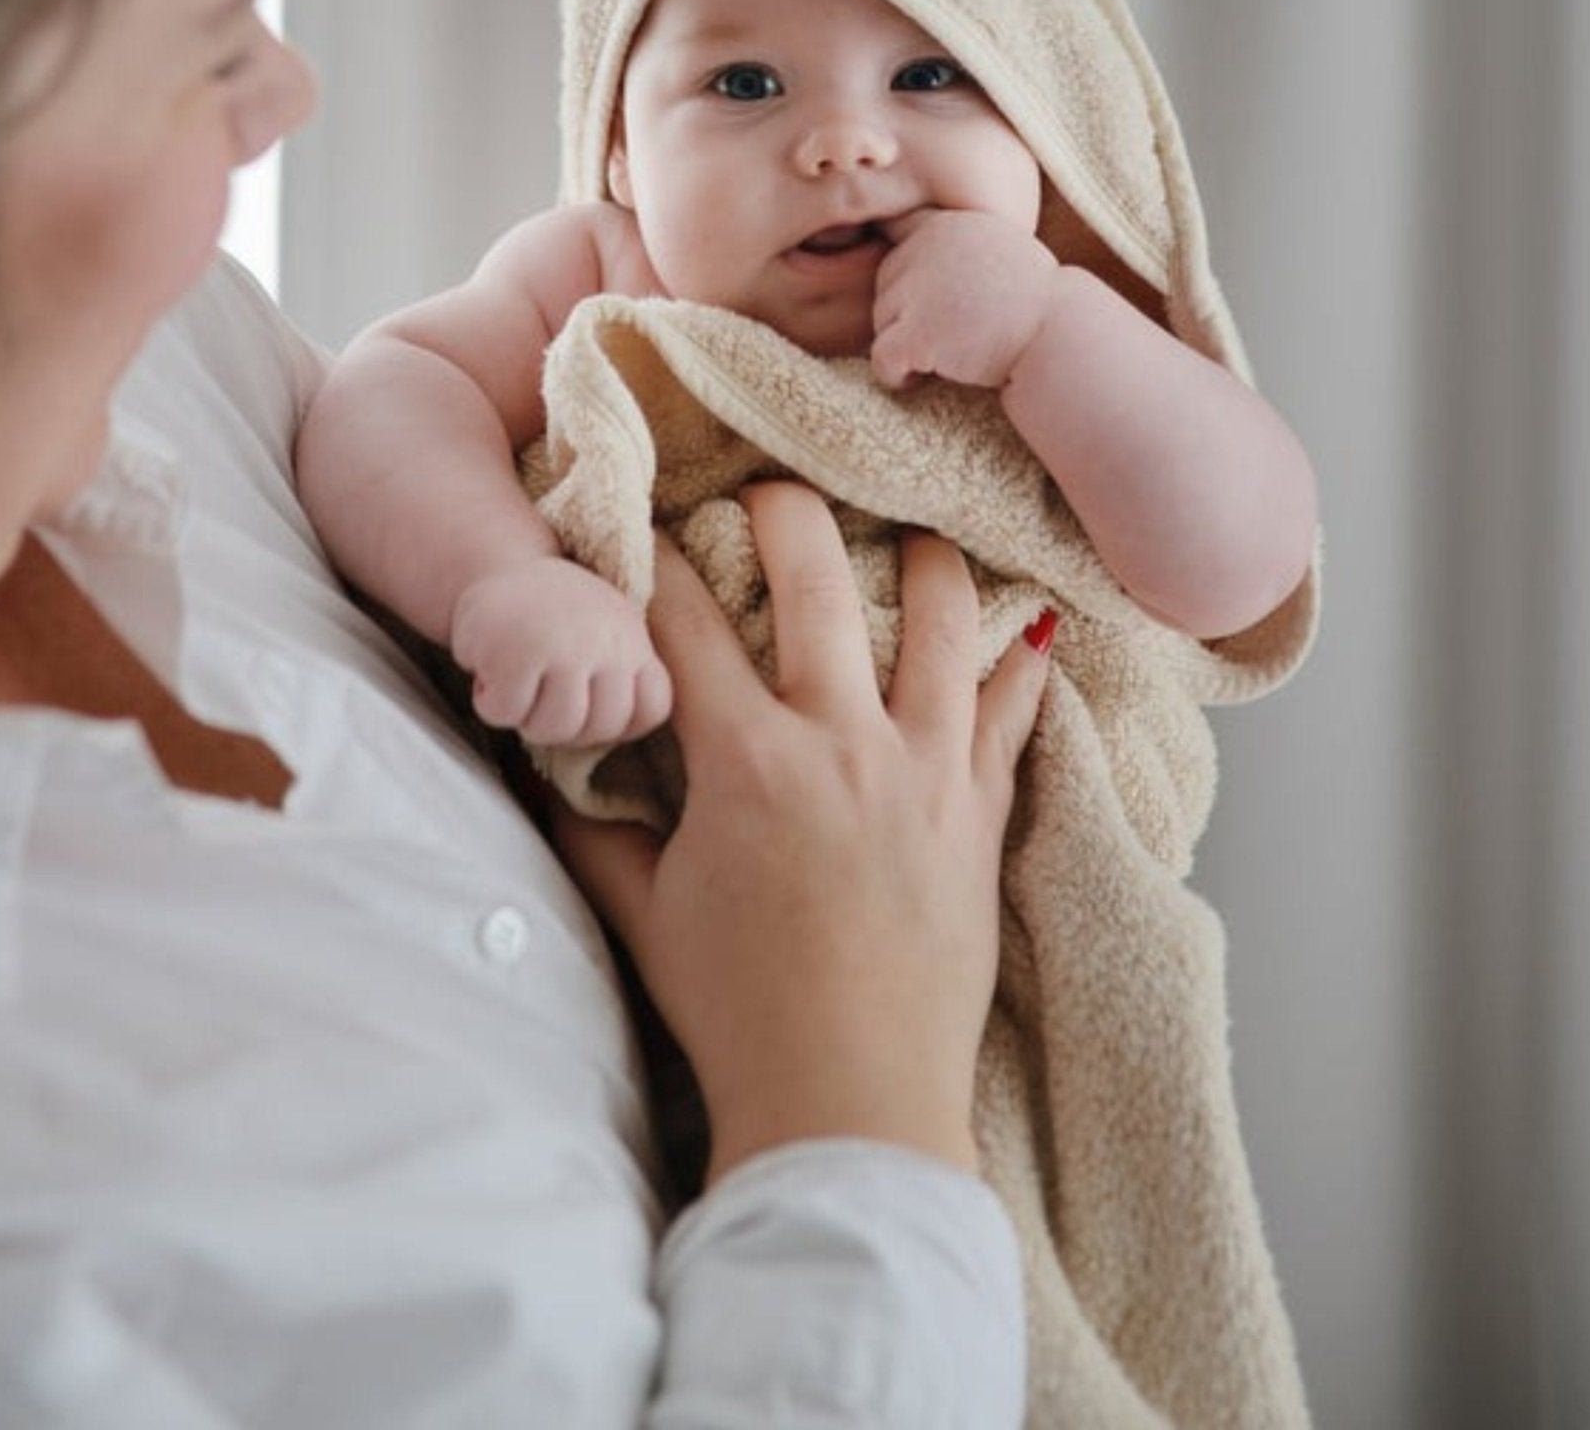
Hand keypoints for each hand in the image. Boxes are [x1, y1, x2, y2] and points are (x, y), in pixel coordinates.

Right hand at [450, 558, 671, 747]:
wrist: (495, 562)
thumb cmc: (548, 613)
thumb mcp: (603, 631)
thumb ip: (619, 677)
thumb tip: (618, 734)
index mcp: (633, 639)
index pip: (651, 708)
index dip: (618, 723)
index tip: (585, 701)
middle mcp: (608, 640)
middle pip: (600, 728)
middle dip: (564, 724)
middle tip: (539, 690)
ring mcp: (565, 645)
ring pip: (553, 728)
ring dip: (525, 716)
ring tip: (518, 679)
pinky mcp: (516, 651)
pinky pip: (507, 712)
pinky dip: (490, 701)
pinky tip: (491, 668)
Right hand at [553, 482, 1051, 1178]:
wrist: (852, 1102)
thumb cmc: (738, 1013)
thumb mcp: (645, 916)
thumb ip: (595, 828)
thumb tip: (557, 765)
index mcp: (745, 763)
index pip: (687, 625)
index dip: (656, 562)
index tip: (646, 524)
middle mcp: (841, 744)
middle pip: (816, 582)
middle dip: (784, 513)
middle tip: (773, 486)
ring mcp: (925, 772)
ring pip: (940, 622)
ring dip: (924, 558)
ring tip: (914, 527)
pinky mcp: (980, 811)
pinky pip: (1013, 712)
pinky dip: (1022, 663)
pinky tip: (1032, 625)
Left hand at [870, 208, 1060, 390]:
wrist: (1062, 340)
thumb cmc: (1037, 305)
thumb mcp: (999, 248)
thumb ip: (955, 245)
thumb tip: (907, 240)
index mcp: (946, 224)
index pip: (898, 241)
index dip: (912, 277)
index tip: (939, 300)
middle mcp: (927, 247)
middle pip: (886, 286)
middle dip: (908, 314)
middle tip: (950, 334)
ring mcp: (920, 289)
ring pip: (881, 323)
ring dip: (904, 344)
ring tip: (948, 353)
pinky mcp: (918, 332)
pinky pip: (882, 359)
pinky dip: (895, 375)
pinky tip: (923, 379)